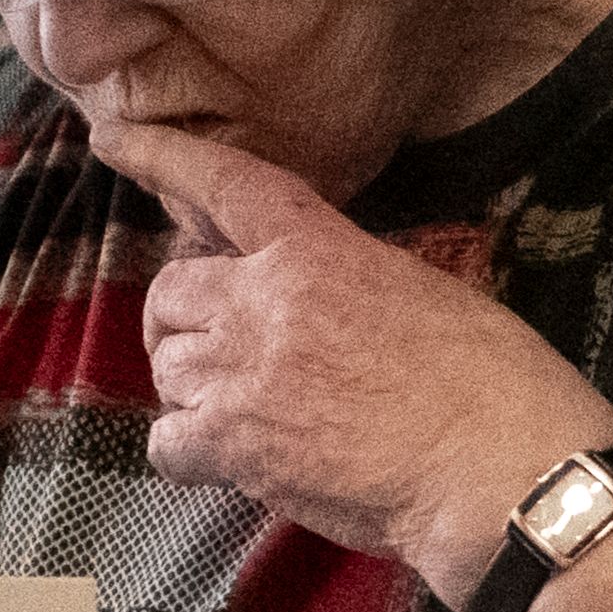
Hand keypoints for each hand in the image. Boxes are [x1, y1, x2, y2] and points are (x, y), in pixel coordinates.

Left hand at [95, 117, 612, 606]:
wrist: (500, 471)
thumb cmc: (496, 384)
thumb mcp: (427, 293)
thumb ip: (353, 280)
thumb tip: (327, 298)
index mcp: (319, 252)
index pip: (225, 184)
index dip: (162, 157)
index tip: (112, 141)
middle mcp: (266, 303)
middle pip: (171, 292)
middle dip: (179, 319)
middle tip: (212, 347)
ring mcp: (244, 377)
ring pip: (167, 368)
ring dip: (191, 388)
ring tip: (242, 412)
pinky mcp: (237, 449)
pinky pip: (166, 443)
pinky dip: (185, 452)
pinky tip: (225, 460)